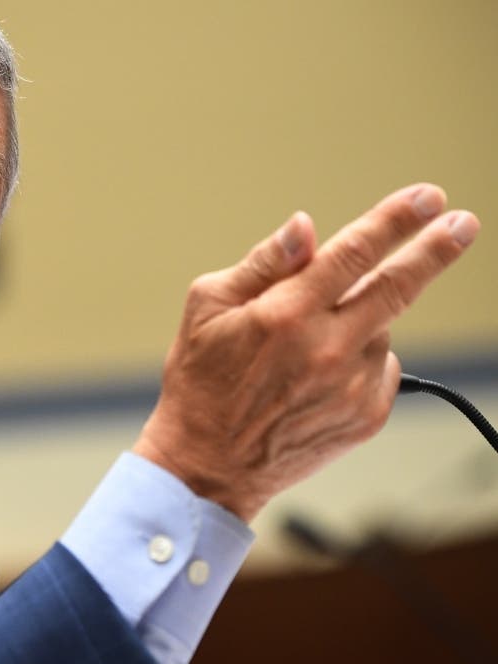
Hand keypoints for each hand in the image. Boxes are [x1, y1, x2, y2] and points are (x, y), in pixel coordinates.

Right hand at [132, 184, 478, 521]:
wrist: (208, 465)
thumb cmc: (200, 382)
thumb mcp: (207, 308)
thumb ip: (263, 264)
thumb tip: (305, 229)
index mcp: (285, 314)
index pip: (353, 253)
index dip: (395, 220)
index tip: (428, 198)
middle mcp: (327, 349)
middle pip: (397, 286)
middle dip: (435, 249)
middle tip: (462, 223)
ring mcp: (352, 386)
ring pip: (381, 328)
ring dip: (361, 319)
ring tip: (306, 347)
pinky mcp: (366, 417)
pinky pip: (381, 368)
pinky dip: (361, 358)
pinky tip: (319, 375)